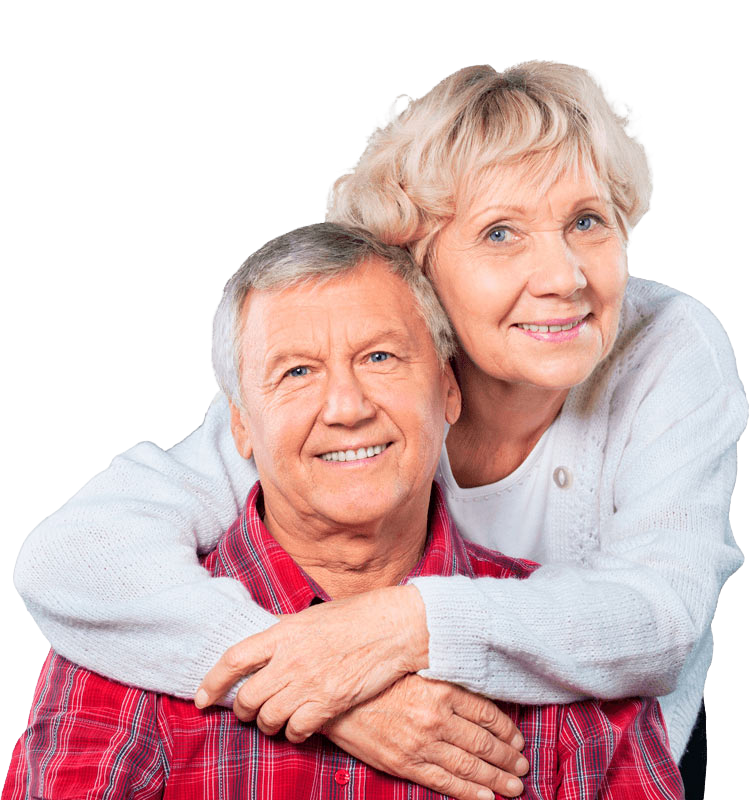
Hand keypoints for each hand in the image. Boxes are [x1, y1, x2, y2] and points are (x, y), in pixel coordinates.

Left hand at [194, 584, 428, 741]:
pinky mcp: (328, 703)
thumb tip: (264, 644)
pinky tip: (298, 727)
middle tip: (247, 711)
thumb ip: (285, 632)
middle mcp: (290, 658)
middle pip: (247, 696)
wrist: (392, 628)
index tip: (201, 696)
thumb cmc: (355, 617)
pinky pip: (296, 730)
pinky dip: (292, 734)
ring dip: (266, 724)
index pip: (234, 659)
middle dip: (241, 710)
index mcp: (283, 632)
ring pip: (268, 718)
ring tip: (273, 720)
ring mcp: (309, 682)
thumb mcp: (311, 616)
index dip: (212, 680)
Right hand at [324, 674, 527, 799]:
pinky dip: (469, 792)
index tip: (518, 739)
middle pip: (484, 743)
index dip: (507, 730)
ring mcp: (421, 743)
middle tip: (523, 766)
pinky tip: (486, 797)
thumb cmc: (378, 681)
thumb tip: (476, 697)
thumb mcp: (415, 671)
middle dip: (508, 758)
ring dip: (497, 778)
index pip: (487, 713)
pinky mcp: (405, 763)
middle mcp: (436, 716)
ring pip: (470, 766)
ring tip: (515, 787)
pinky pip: (445, 782)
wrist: (337, 699)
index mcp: (441, 689)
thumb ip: (445, 683)